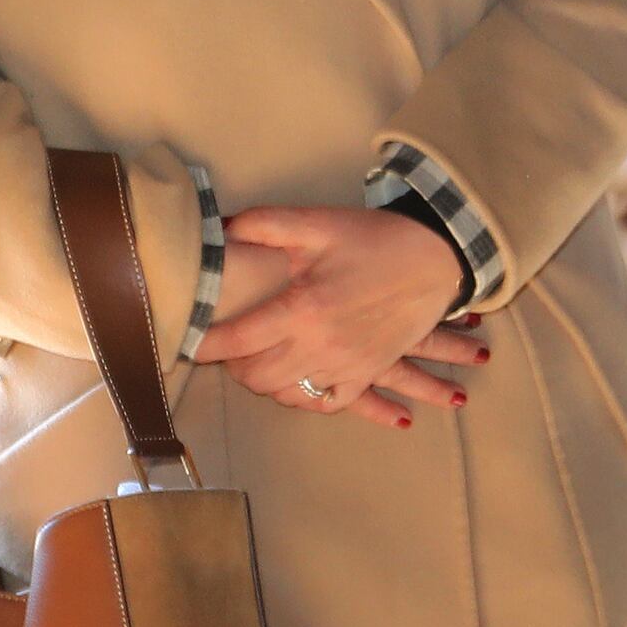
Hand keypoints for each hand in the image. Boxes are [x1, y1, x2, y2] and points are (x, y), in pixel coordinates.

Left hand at [192, 205, 492, 428]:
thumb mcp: (317, 223)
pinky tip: (297, 383)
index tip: (186, 338)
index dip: (202, 343)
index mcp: (303, 309)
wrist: (440, 259)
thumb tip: (217, 231)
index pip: (234, 340)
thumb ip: (262, 225)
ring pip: (287, 393)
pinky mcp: (368, 372)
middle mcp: (321, 346)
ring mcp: (347, 365)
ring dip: (265, 381)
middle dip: (231, 364)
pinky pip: (327, 403)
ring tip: (256, 361)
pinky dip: (305, 398)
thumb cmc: (376, 239)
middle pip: (255, 376)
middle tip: (226, 346)